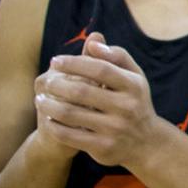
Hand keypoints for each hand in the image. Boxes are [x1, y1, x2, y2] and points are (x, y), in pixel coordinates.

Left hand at [36, 32, 162, 168]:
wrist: (146, 142)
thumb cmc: (134, 101)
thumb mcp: (134, 76)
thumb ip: (116, 56)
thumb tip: (92, 40)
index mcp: (133, 85)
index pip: (100, 68)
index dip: (74, 62)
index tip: (55, 60)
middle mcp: (126, 106)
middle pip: (82, 91)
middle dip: (57, 84)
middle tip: (46, 82)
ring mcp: (115, 128)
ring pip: (71, 114)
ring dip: (49, 105)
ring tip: (40, 99)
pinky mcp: (103, 147)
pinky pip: (69, 135)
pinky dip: (54, 126)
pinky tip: (48, 119)